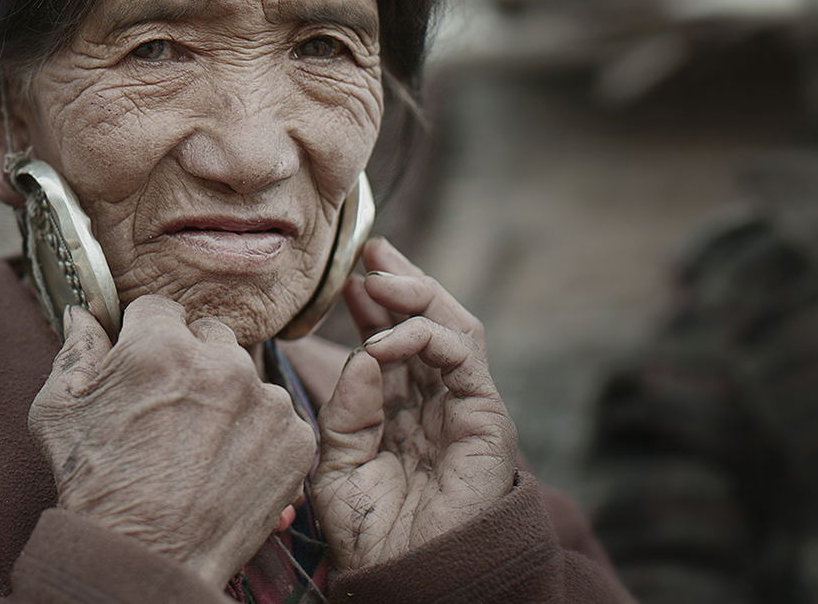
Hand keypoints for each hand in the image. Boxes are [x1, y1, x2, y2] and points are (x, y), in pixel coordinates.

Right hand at [28, 295, 315, 585]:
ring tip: (198, 443)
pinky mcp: (295, 439)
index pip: (160, 308)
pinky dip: (257, 434)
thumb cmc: (95, 486)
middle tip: (170, 408)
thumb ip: (74, 349)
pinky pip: (276, 417)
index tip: (141, 365)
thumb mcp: (58, 411)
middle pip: (210, 336)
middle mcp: (221, 363)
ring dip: (227, 397)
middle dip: (192, 360)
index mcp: (161, 346)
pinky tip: (226, 463)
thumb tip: (81, 314)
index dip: (145, 335)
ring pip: (246, 376)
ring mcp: (265, 401)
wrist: (147, 560)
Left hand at [311, 238, 516, 570]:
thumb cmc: (370, 534)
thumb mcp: (336, 465)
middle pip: (426, 323)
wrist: (405, 579)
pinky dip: (425, 337)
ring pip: (453, 328)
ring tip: (381, 277)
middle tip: (370, 252)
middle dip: (400, 282)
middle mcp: (434, 402)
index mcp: (399, 410)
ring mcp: (464, 408)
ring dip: (418, 294)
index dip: (372, 305)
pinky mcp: (487, 420)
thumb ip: (344, 412)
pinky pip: (462, 359)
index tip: (346, 275)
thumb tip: (360, 358)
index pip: (391, 340)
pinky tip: (384, 340)